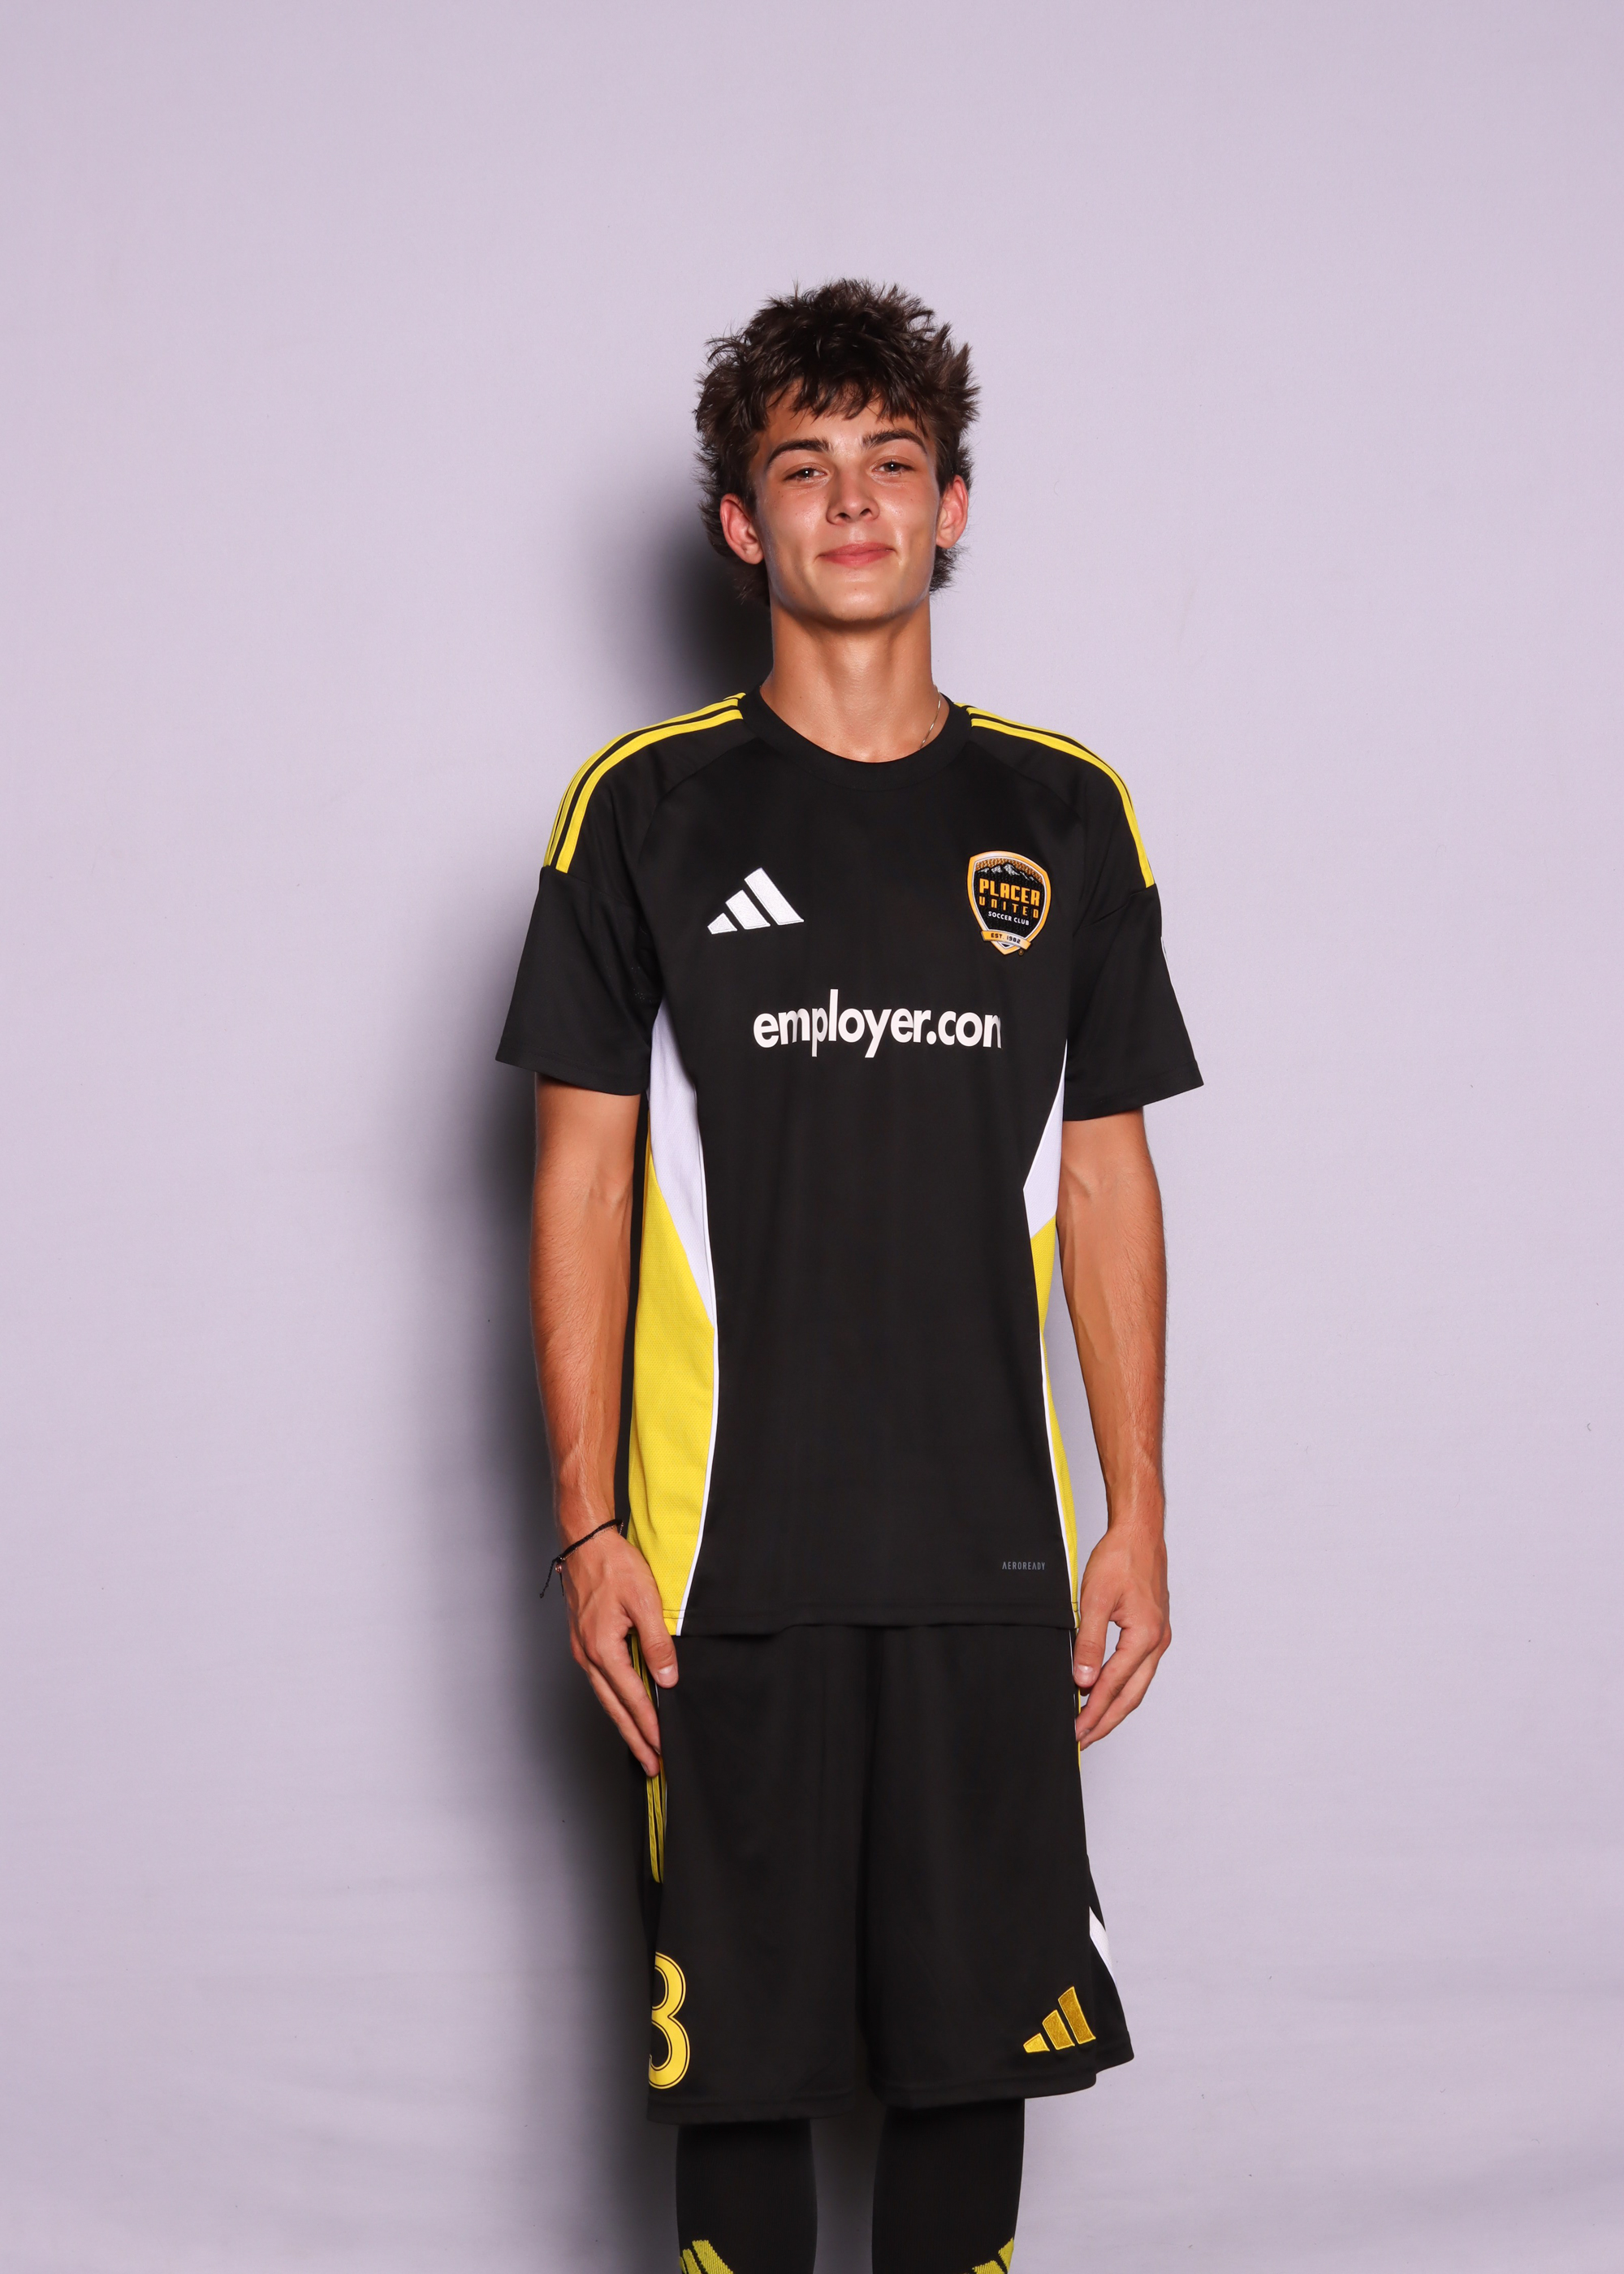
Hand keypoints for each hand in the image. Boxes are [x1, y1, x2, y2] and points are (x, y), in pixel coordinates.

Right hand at [559, 1525, 675, 1774]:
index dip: (649, 1725)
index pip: (632, 1697)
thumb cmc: (613, 1565)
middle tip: (653, 1765)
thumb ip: (657, 1642)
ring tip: (642, 1746)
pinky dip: (616, 1702)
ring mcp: (582, 1650)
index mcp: (602, 1648)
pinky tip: (627, 1708)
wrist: (585, 1542)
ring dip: (625, 1724)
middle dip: (634, 1739)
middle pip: (614, 1708)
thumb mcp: (644, 1600)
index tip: (663, 1748)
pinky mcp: (584, 1643)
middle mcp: (588, 1656)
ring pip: (606, 1698)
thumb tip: (667, 1678)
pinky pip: (602, 1682)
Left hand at [1072, 1517, 1169, 1749]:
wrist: (1140, 1533)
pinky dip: (1122, 1687)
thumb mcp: (1095, 1600)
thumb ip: (1089, 1643)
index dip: (1093, 1712)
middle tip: (1083, 1741)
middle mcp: (1157, 1642)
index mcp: (1145, 1637)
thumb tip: (1083, 1681)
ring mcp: (1159, 1637)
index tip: (1076, 1732)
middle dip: (1106, 1721)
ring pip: (1137, 1686)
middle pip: (1131, 1696)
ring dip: (1115, 1707)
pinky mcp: (1154, 1631)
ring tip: (1092, 1723)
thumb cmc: (1120, 1559)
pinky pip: (1139, 1670)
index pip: (1113, 1686)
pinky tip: (1106, 1691)